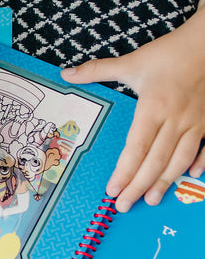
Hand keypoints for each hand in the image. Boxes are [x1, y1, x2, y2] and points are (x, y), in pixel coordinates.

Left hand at [61, 17, 204, 211]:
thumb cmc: (168, 53)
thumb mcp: (131, 61)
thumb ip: (97, 70)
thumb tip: (66, 73)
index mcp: (153, 107)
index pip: (136, 148)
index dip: (124, 172)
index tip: (112, 189)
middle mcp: (175, 119)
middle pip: (155, 161)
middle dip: (139, 186)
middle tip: (124, 205)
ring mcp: (196, 122)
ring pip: (179, 160)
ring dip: (165, 182)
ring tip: (152, 199)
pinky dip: (199, 164)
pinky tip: (189, 177)